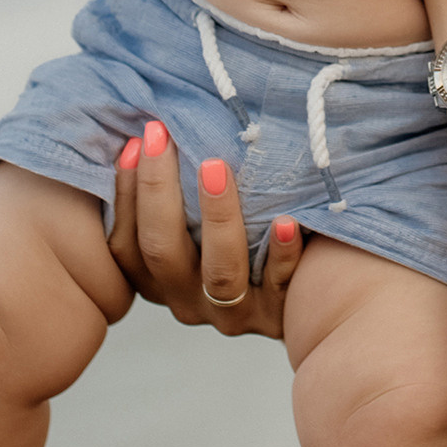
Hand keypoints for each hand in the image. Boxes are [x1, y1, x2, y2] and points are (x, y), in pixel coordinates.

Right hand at [108, 121, 301, 337]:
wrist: (322, 302)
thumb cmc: (249, 237)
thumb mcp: (199, 223)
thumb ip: (177, 193)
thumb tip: (151, 132)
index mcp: (160, 280)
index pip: (126, 244)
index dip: (124, 195)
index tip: (136, 142)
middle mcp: (188, 301)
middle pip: (161, 252)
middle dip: (157, 191)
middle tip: (162, 137)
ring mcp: (233, 313)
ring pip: (220, 272)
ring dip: (217, 218)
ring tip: (216, 167)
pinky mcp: (279, 314)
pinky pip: (279, 284)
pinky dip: (280, 253)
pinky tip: (285, 222)